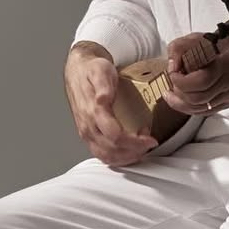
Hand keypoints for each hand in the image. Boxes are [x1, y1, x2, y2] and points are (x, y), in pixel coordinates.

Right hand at [63, 47, 157, 167]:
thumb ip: (103, 85)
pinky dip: (118, 157)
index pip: (115, 136)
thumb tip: (104, 98)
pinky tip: (129, 150)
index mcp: (92, 112)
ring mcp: (86, 133)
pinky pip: (102, 155)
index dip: (135, 142)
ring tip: (141, 146)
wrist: (78, 70)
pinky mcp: (88, 136)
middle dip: (135, 151)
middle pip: (112, 151)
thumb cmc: (92, 70)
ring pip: (106, 157)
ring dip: (127, 157)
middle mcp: (87, 126)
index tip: (150, 139)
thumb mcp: (101, 70)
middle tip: (149, 142)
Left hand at [161, 30, 228, 115]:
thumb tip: (171, 64)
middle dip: (179, 91)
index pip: (201, 81)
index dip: (181, 79)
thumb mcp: (205, 37)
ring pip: (198, 109)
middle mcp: (228, 84)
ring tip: (171, 92)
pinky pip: (204, 112)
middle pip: (197, 98)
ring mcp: (228, 97)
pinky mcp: (226, 105)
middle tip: (173, 80)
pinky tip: (180, 99)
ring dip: (180, 102)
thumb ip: (183, 46)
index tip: (174, 71)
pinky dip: (188, 108)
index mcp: (225, 65)